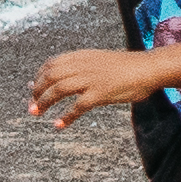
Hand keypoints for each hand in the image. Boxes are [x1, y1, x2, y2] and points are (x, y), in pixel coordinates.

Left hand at [28, 45, 162, 127]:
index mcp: (81, 57)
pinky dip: (66, 116)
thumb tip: (63, 77)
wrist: (148, 68)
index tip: (34, 89)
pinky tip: (59, 125)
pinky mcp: (100, 93)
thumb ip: (81, 66)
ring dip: (44, 102)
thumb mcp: (98, 60)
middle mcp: (82, 66)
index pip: (50, 64)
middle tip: (32, 105)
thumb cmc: (125, 66)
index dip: (38, 77)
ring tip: (37, 113)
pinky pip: (78, 106)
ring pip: (59, 90)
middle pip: (50, 77)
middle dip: (37, 91)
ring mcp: (91, 79)